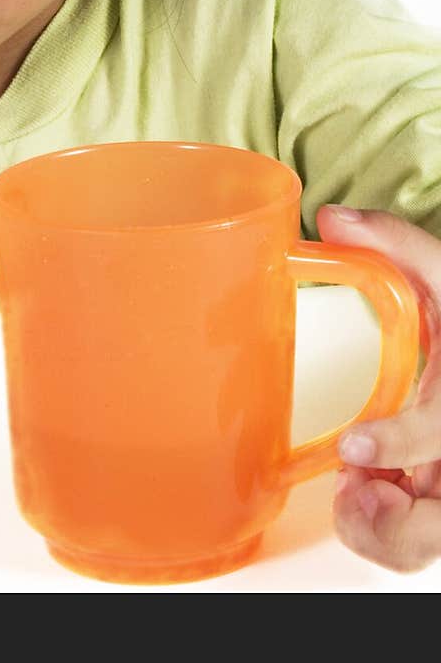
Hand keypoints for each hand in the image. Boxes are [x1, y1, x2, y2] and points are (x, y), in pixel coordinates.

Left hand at [317, 205, 440, 573]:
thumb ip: (398, 245)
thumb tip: (334, 219)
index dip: (401, 444)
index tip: (354, 444)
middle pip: (439, 526)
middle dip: (395, 526)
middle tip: (354, 490)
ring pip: (425, 545)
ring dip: (381, 533)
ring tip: (352, 494)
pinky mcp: (437, 500)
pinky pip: (412, 536)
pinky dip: (382, 528)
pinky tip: (364, 491)